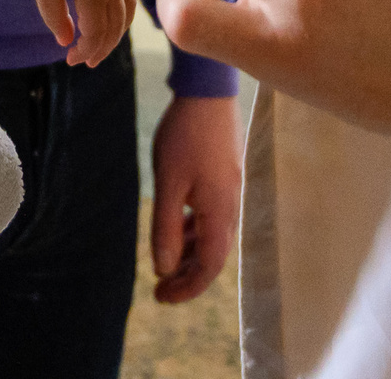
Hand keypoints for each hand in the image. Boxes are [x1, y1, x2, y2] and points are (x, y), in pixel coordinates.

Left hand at [20, 0, 138, 66]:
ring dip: (119, 27)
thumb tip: (66, 41)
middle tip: (87, 59)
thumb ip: (55, 18)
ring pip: (130, 4)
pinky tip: (117, 6)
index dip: (86, 51)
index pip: (97, 33)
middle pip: (117, 24)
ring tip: (104, 38)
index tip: (70, 59)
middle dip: (102, 46)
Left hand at [149, 96, 242, 304]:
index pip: (209, 266)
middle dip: (186, 276)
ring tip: (164, 262)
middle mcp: (231, 206)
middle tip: (159, 289)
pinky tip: (177, 228)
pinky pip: (211, 217)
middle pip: (212, 256)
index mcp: (220, 212)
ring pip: (212, 236)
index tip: (161, 297)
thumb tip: (163, 268)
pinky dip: (194, 231)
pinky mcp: (224, 179)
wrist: (207, 93)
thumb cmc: (185, 136)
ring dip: (189, 254)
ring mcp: (230, 192)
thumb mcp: (168, 183)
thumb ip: (166, 227)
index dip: (187, 287)